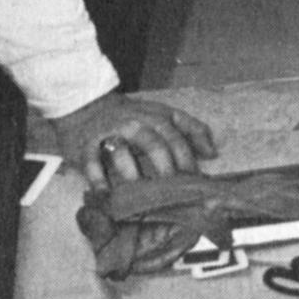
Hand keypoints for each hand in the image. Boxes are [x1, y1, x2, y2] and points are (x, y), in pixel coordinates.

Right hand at [55, 91, 217, 187]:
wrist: (87, 106)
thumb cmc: (132, 118)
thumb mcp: (163, 115)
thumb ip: (190, 130)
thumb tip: (213, 152)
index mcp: (156, 116)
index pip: (177, 134)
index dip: (187, 156)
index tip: (196, 178)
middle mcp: (134, 122)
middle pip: (153, 142)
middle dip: (165, 164)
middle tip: (172, 187)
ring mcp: (110, 132)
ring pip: (122, 149)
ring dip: (131, 170)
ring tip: (140, 189)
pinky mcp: (86, 143)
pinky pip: (91, 160)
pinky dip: (97, 176)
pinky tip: (105, 192)